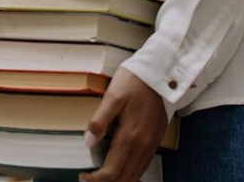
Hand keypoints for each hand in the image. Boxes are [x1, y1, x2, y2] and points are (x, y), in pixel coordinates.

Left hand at [78, 67, 167, 181]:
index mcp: (129, 136)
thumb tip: (88, 142)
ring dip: (118, 181)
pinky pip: (143, 166)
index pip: (111, 172)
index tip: (83, 176)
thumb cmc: (134, 80)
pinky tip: (123, 170)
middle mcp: (142, 145)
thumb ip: (100, 120)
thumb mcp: (113, 95)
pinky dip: (131, 174)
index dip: (94, 180)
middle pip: (123, 179)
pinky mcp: (155, 140)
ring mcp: (150, 144)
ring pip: (134, 176)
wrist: (160, 72)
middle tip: (90, 180)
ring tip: (102, 177)